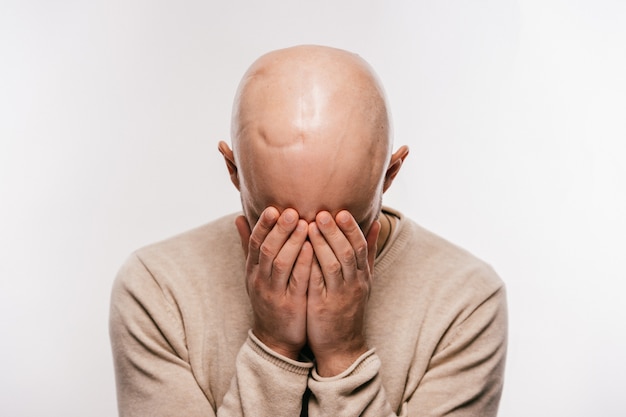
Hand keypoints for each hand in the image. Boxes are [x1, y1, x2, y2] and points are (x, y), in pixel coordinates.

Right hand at [236, 207, 312, 359]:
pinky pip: (296, 281)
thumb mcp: (255, 273)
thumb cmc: (269, 298)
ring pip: (281, 263)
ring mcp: (275, 293)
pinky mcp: (291, 304)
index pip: (255, 242)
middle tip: (292, 211)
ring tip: (305, 224)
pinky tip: (312, 249)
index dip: (263, 225)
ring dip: (293, 242)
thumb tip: (238, 217)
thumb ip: (249, 245)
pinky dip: (303, 263)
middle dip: (279, 229)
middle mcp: (260, 280)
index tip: (273, 208)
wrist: (275, 338)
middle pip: (267, 250)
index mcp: (253, 270)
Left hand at [306, 210, 379, 375]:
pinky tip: (300, 252)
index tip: (340, 211)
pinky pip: (318, 283)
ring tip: (309, 226)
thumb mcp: (363, 279)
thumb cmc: (348, 306)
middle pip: (348, 252)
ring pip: (333, 265)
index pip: (360, 246)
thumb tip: (376, 222)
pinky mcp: (323, 306)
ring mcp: (339, 295)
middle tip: (322, 213)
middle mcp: (354, 283)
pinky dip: (310, 265)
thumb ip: (368, 251)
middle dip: (335, 231)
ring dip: (322, 244)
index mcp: (362, 274)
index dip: (351, 228)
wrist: (342, 345)